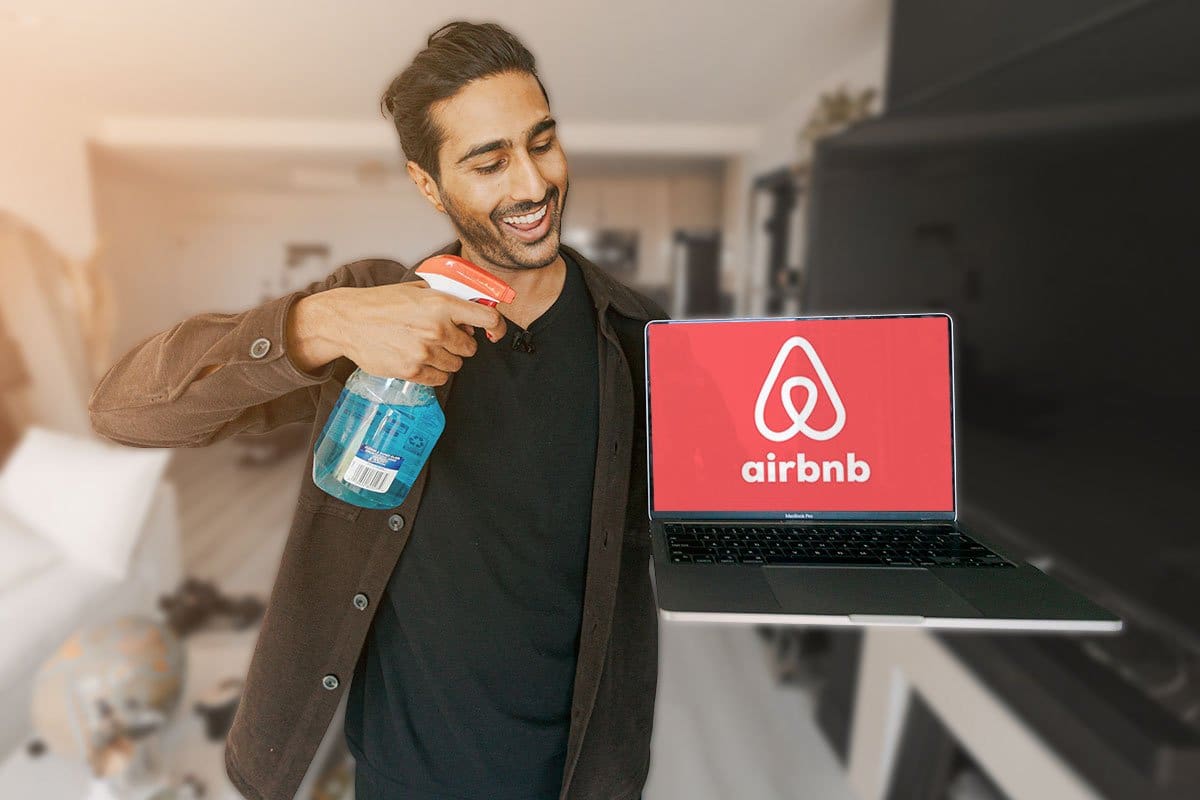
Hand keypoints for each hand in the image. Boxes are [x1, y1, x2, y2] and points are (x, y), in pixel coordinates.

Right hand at [309, 280, 507, 384]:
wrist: (348, 321)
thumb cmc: (381, 303)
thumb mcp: (417, 290)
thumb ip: (445, 299)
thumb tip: (470, 311)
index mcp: (441, 304)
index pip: (488, 318)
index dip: (497, 327)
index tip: (494, 332)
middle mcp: (436, 328)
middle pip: (471, 348)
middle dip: (460, 343)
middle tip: (442, 337)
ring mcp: (425, 352)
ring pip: (455, 365)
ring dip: (446, 359)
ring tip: (425, 347)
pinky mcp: (412, 371)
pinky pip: (440, 378)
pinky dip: (434, 372)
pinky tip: (419, 360)